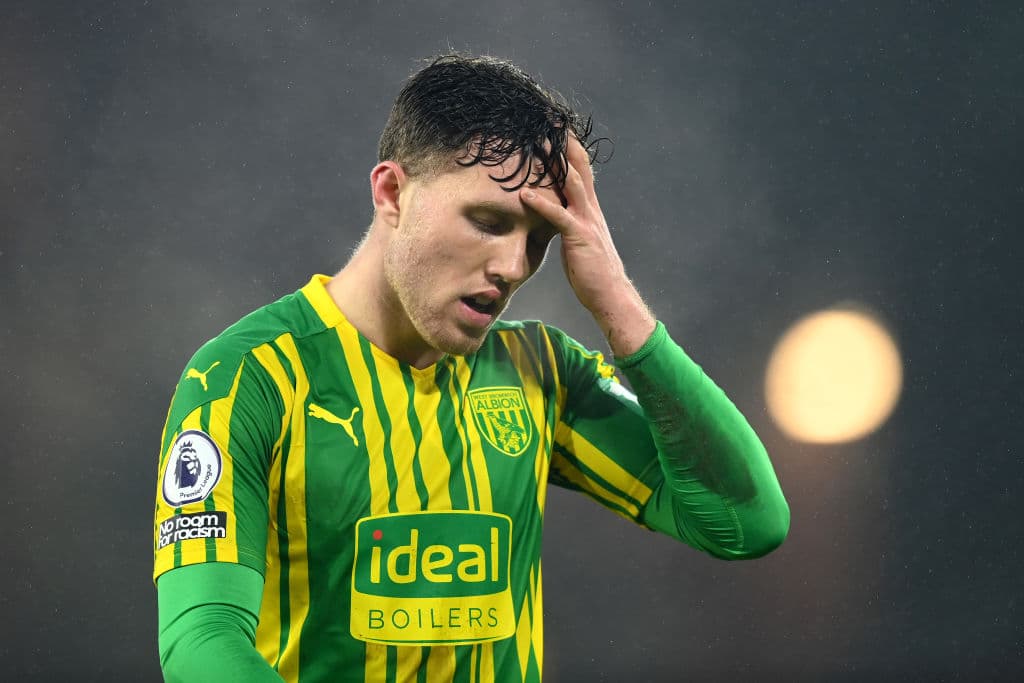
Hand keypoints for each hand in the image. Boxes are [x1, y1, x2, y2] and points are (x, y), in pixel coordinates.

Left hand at [520, 137, 655, 354]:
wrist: (611, 294)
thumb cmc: (593, 272)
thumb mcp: (580, 242)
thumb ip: (569, 225)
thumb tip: (554, 218)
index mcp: (591, 211)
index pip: (583, 174)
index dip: (573, 152)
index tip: (560, 132)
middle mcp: (591, 210)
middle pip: (579, 170)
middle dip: (566, 146)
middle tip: (552, 124)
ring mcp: (587, 221)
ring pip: (572, 184)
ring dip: (554, 164)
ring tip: (537, 146)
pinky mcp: (579, 237)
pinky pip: (558, 215)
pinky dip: (541, 203)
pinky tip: (525, 194)